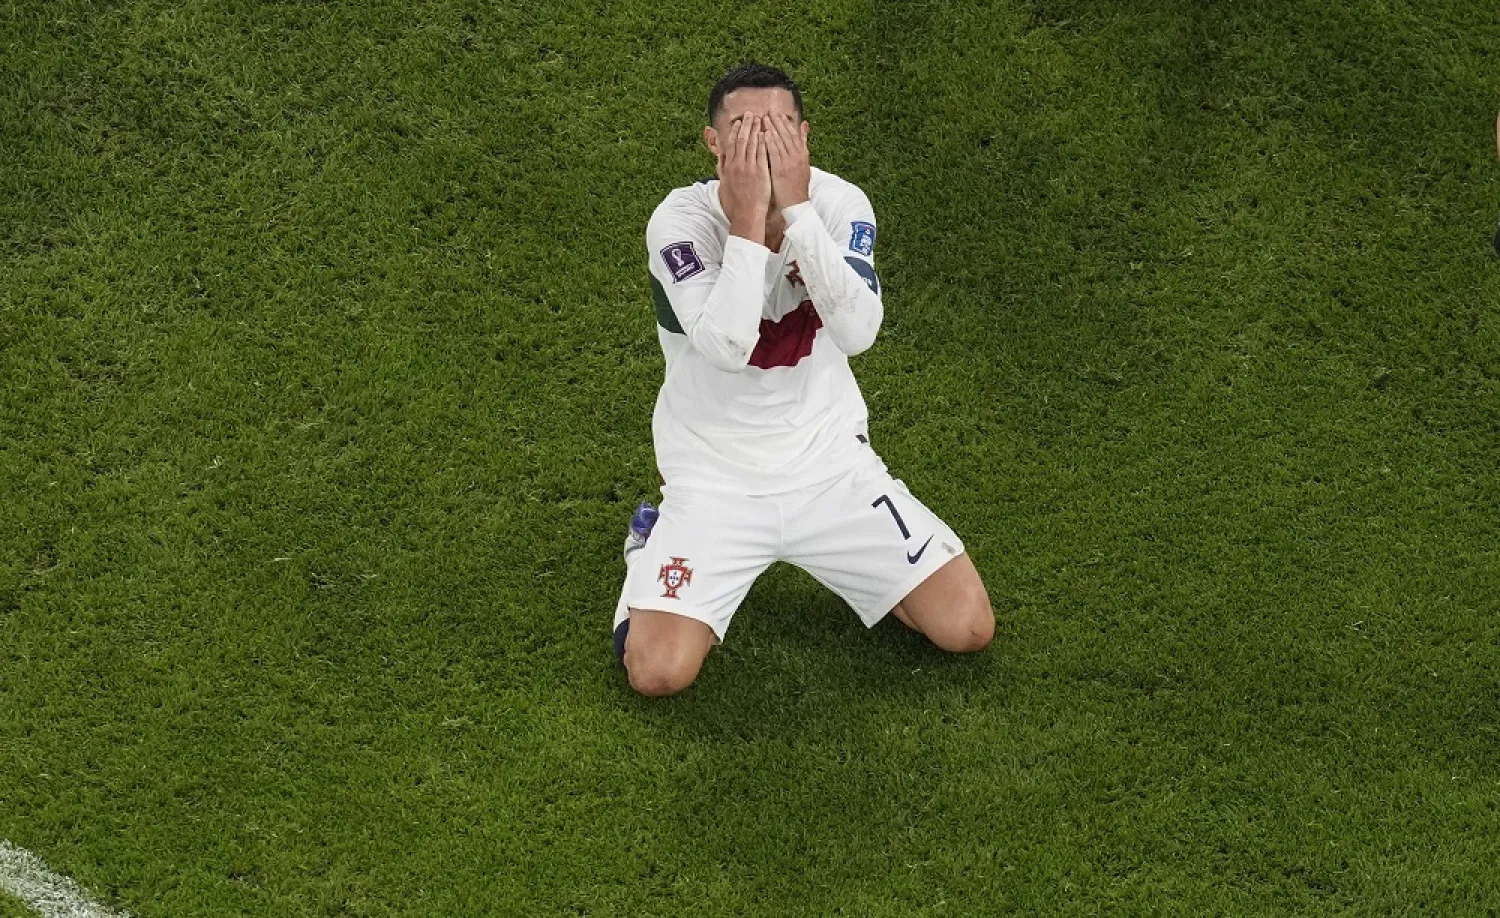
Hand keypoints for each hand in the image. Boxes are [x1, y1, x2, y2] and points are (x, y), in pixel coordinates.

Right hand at [716, 112, 771, 242]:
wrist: (746, 215)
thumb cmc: (736, 202)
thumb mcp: (724, 184)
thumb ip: (721, 168)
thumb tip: (719, 156)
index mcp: (728, 167)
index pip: (730, 144)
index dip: (734, 131)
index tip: (738, 122)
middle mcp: (737, 165)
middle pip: (741, 140)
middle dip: (745, 125)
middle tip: (750, 114)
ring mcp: (748, 168)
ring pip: (751, 144)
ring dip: (755, 130)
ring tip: (760, 119)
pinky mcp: (760, 173)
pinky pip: (761, 154)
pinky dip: (763, 142)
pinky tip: (767, 133)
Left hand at [764, 113, 810, 212]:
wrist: (797, 203)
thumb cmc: (797, 184)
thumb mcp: (804, 162)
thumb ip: (802, 143)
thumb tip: (804, 125)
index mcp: (802, 154)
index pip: (794, 134)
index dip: (786, 123)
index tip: (778, 114)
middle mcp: (797, 156)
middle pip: (786, 135)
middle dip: (778, 122)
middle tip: (769, 111)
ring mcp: (789, 163)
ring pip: (780, 142)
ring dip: (772, 129)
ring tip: (764, 119)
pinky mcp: (781, 170)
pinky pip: (775, 154)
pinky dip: (770, 143)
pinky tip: (764, 134)